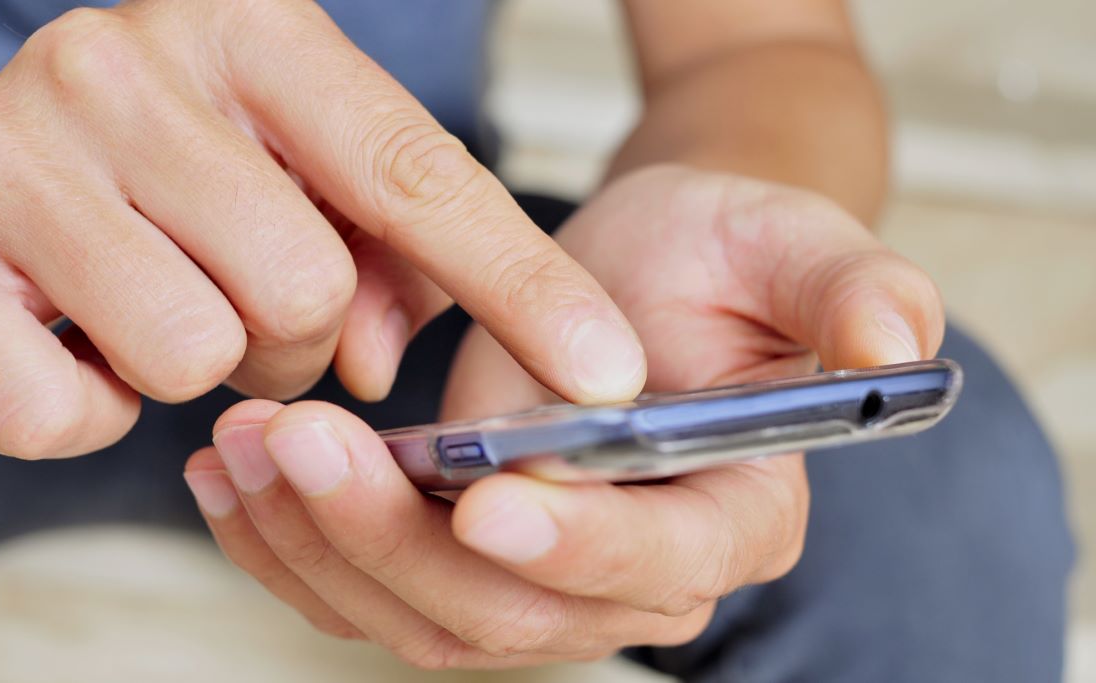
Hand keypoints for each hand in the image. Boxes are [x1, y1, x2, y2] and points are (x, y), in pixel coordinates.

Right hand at [0, 0, 643, 459]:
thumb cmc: (147, 172)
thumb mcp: (279, 171)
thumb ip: (375, 253)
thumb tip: (391, 359)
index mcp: (246, 28)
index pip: (419, 174)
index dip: (525, 286)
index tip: (606, 375)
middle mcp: (124, 64)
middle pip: (308, 288)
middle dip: (295, 337)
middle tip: (235, 297)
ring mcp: (11, 155)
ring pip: (199, 356)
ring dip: (199, 371)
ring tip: (149, 307)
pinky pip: (71, 416)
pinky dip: (88, 409)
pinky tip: (64, 341)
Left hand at [184, 166, 943, 667]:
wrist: (650, 275)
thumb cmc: (719, 258)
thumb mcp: (789, 245)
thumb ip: (849, 289)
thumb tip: (892, 343)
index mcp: (734, 512)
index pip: (658, 560)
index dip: (578, 543)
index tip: (486, 492)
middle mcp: (635, 574)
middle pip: (512, 612)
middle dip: (395, 540)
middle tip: (300, 444)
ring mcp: (541, 582)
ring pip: (422, 615)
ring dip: (321, 544)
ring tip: (238, 452)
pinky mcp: (465, 562)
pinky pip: (373, 590)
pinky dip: (296, 548)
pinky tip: (232, 483)